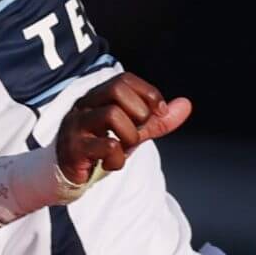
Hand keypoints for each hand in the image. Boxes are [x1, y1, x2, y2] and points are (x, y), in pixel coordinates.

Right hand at [56, 72, 192, 183]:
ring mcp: (77, 125)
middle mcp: (85, 105)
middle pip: (117, 90)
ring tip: (124, 148)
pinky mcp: (74, 148)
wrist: (69, 174)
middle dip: (139, 112)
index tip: (159, 112)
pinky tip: (112, 162)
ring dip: (130, 136)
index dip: (148, 93)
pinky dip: (118, 158)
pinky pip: (106, 146)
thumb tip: (186, 104)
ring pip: (111, 114)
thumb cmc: (101, 146)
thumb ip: (158, 120)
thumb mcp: (134, 131)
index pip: (125, 79)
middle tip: (138, 132)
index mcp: (98, 96)